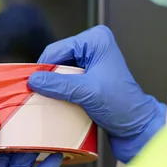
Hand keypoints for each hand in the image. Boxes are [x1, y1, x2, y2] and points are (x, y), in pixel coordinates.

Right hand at [28, 25, 165, 163]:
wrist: (136, 126)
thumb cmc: (122, 105)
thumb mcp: (87, 92)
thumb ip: (59, 84)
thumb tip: (34, 79)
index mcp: (96, 40)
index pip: (58, 49)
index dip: (44, 67)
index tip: (30, 84)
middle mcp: (93, 46)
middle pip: (57, 59)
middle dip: (49, 76)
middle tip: (38, 93)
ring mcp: (91, 60)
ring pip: (59, 70)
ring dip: (53, 85)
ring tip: (47, 98)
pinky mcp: (89, 76)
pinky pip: (66, 79)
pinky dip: (60, 90)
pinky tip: (57, 100)